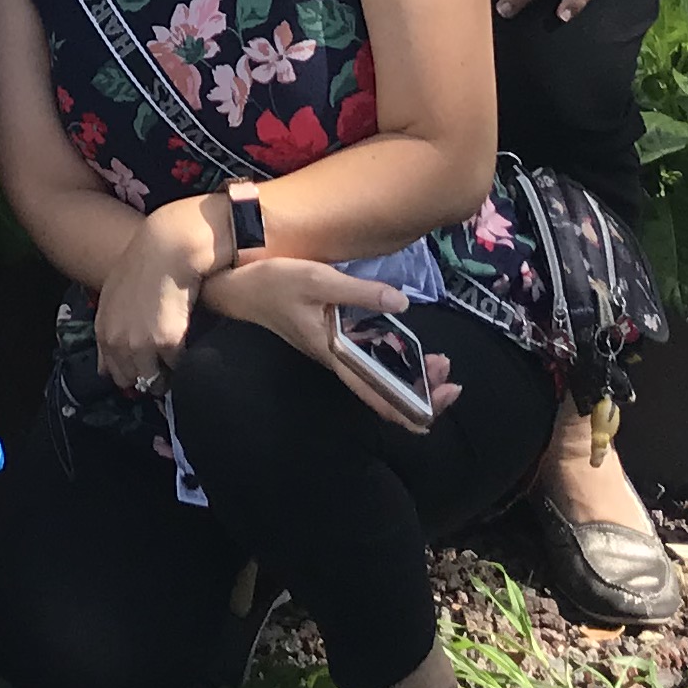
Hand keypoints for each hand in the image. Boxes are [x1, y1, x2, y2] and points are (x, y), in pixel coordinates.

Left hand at [92, 194, 217, 393]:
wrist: (165, 250)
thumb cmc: (142, 269)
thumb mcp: (112, 300)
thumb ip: (107, 334)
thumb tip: (104, 373)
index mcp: (104, 331)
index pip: (114, 373)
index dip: (131, 374)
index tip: (144, 371)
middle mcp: (118, 342)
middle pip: (134, 380)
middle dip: (147, 379)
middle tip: (162, 369)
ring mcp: (141, 344)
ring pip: (155, 380)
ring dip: (166, 375)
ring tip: (176, 361)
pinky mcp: (167, 342)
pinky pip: (177, 365)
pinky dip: (182, 360)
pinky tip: (185, 344)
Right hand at [201, 259, 463, 429]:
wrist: (235, 289)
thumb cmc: (273, 284)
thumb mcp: (317, 280)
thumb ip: (360, 291)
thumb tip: (404, 302)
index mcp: (334, 354)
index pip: (377, 393)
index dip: (410, 407)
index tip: (440, 407)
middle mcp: (336, 361)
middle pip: (383, 392)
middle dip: (422, 392)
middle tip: (451, 380)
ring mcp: (332, 352)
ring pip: (378, 377)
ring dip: (410, 376)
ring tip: (439, 365)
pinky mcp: (329, 340)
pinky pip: (368, 361)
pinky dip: (393, 360)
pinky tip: (406, 349)